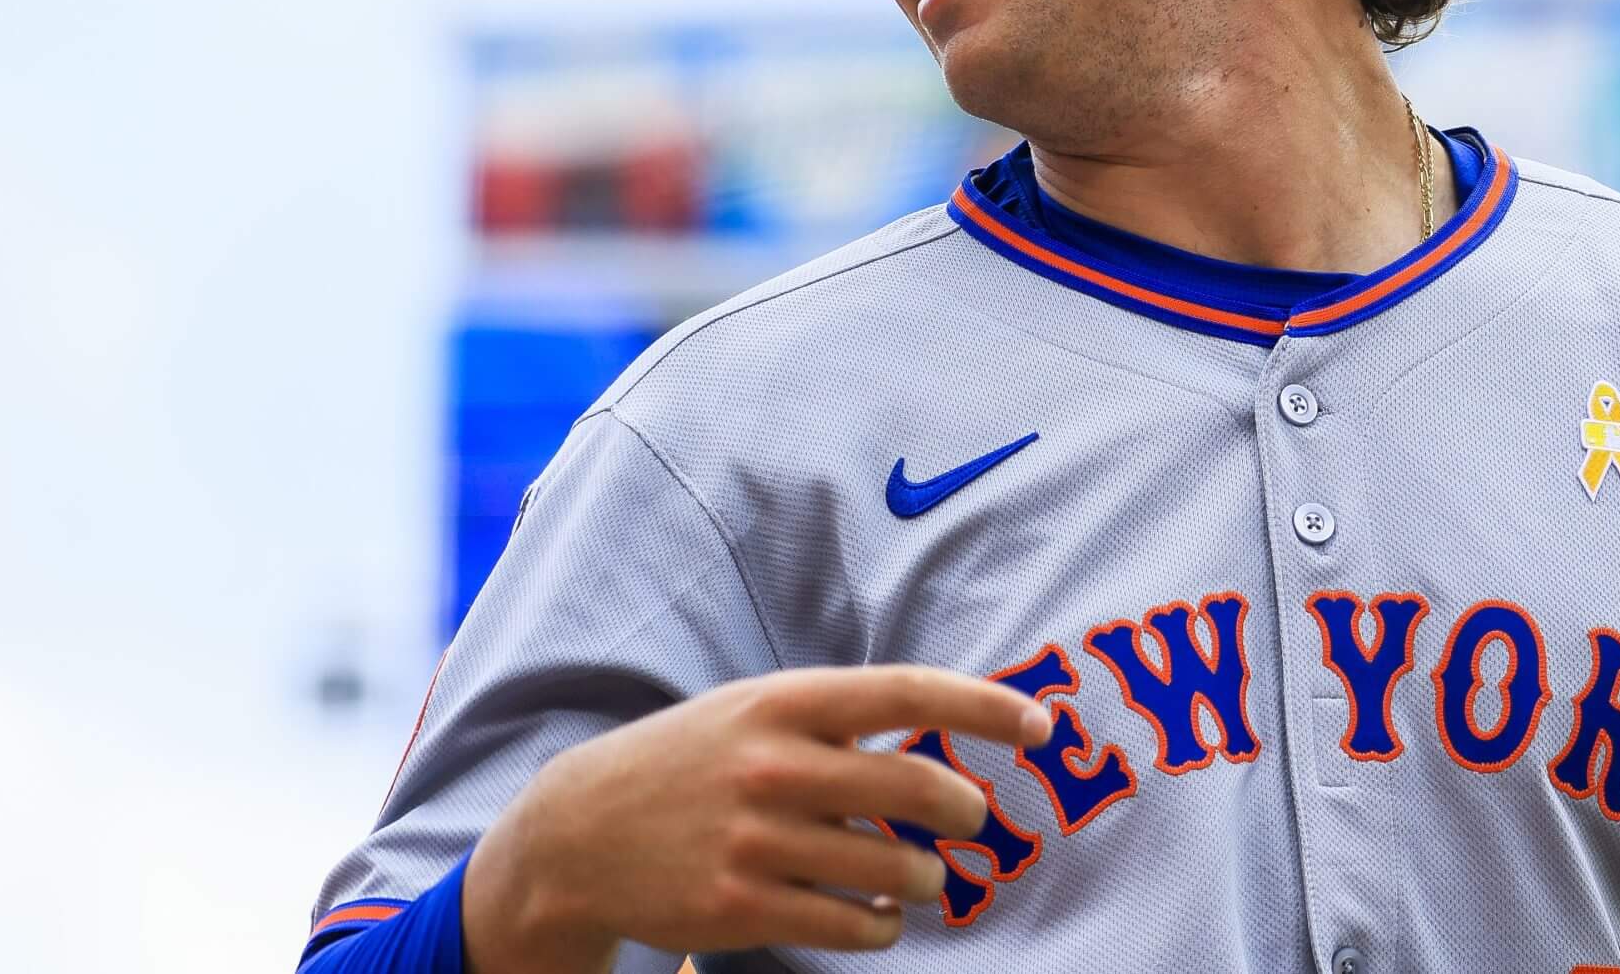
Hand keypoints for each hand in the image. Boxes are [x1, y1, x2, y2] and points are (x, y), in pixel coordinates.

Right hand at [463, 665, 1054, 971]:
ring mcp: (757, 840)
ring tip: (921, 876)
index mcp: (786, 702)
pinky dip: (883, 926)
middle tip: (973, 818)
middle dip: (964, 809)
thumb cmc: (694, 760)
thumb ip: (840, 718)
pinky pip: (853, 927)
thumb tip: (946, 732)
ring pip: (895, 868)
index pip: (909, 691)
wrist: (579, 831)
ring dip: (926, 878)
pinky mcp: (741, 908)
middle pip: (917, 788)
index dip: (985, 707)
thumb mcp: (756, 710)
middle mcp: (775, 765)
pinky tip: (878, 916)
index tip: (1039, 725)